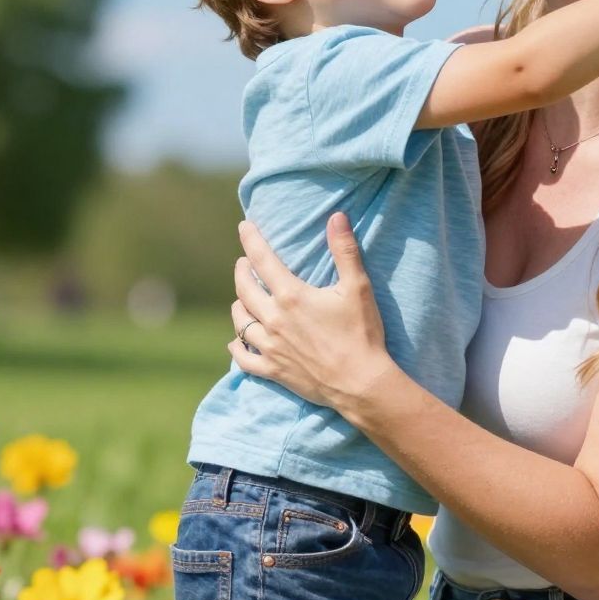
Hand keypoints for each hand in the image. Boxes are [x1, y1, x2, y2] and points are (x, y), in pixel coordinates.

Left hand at [229, 215, 393, 413]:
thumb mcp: (358, 288)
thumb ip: (345, 250)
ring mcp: (270, 347)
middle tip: (244, 263)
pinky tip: (236, 340)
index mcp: (291, 296)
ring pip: (240, 320)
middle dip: (241, 271)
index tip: (244, 226)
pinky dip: (237, 346)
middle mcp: (274, 319)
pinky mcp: (273, 370)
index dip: (251, 239)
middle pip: (244, 288)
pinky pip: (243, 357)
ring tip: (242, 298)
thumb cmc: (362, 334)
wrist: (360, 383)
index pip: (261, 259)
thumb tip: (337, 216)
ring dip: (238, 305)